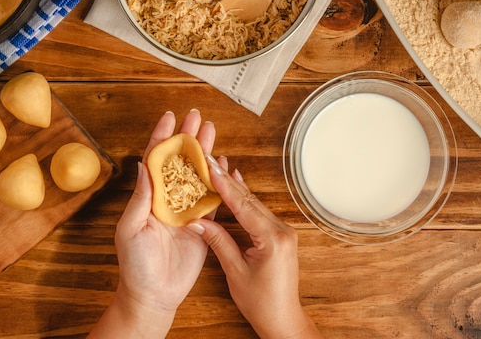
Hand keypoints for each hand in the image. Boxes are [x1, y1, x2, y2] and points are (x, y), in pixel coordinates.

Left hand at [89, 109, 222, 338]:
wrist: (154, 295)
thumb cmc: (135, 264)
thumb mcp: (131, 229)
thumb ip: (141, 197)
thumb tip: (143, 164)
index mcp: (149, 197)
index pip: (156, 160)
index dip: (163, 137)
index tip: (170, 117)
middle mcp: (168, 199)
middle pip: (180, 162)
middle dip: (188, 138)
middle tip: (197, 117)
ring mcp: (185, 211)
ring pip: (197, 175)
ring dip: (205, 153)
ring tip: (212, 132)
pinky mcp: (202, 224)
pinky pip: (212, 199)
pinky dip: (218, 181)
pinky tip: (223, 165)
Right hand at [188, 155, 322, 338]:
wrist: (283, 319)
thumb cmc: (261, 302)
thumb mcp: (235, 271)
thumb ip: (218, 242)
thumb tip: (197, 221)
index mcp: (272, 239)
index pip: (243, 206)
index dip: (224, 185)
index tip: (211, 167)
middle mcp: (282, 231)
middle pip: (250, 200)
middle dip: (228, 180)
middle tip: (211, 160)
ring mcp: (283, 232)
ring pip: (255, 204)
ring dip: (236, 187)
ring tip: (218, 168)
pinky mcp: (280, 235)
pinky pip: (260, 212)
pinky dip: (245, 200)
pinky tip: (237, 185)